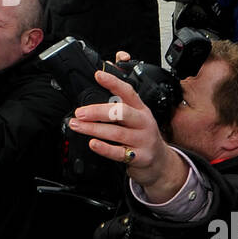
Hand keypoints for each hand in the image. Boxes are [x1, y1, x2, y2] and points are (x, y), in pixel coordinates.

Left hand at [66, 68, 188, 203]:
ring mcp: (143, 140)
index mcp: (141, 109)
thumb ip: (120, 103)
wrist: (160, 162)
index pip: (128, 92)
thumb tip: (100, 79)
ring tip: (77, 126)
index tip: (98, 75)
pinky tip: (93, 143)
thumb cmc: (142, 136)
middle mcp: (143, 122)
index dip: (113, 82)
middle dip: (97, 111)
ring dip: (93, 129)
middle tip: (79, 112)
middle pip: (121, 112)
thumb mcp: (136, 117)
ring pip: (117, 133)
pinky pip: (120, 153)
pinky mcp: (140, 157)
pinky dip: (105, 148)